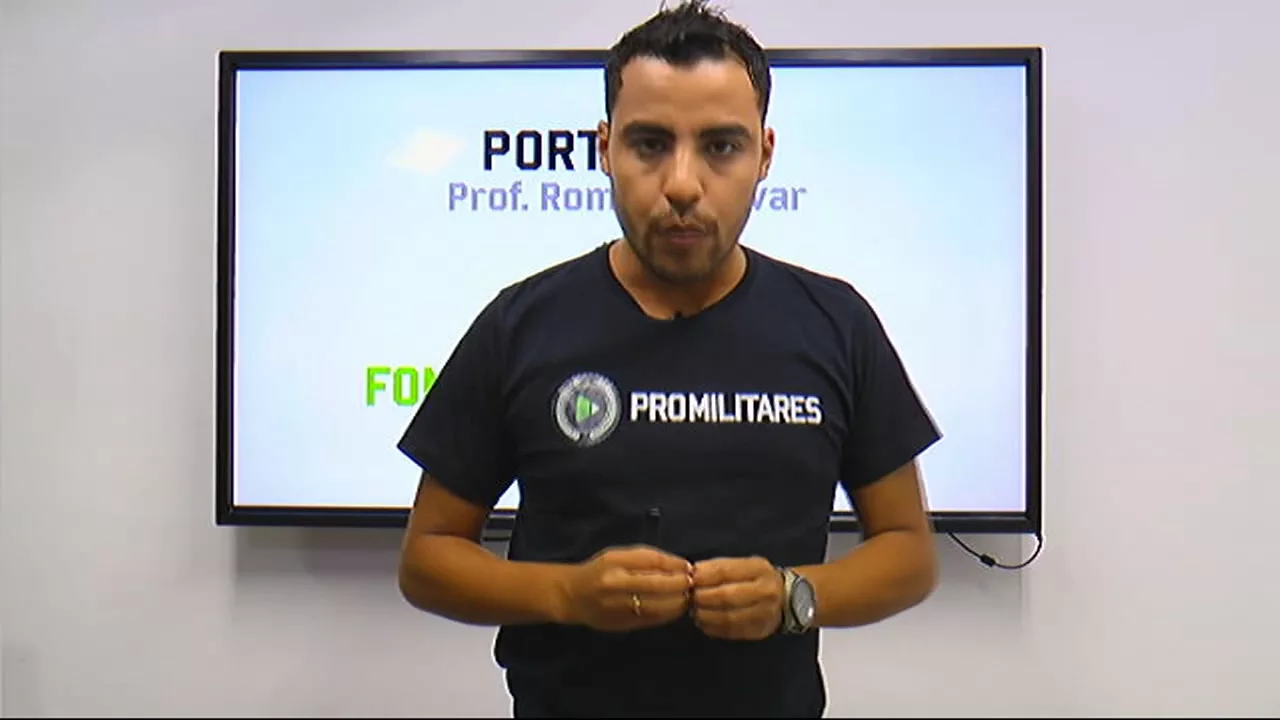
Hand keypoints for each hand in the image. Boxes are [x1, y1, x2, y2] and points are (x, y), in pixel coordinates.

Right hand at [561, 545, 691, 631]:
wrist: (573, 596)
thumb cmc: (601, 570)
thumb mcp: (620, 555)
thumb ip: (648, 559)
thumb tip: (682, 566)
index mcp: (615, 562)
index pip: (652, 561)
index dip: (675, 565)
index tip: (689, 568)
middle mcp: (615, 585)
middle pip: (657, 585)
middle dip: (680, 585)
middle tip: (693, 584)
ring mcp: (618, 607)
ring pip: (658, 606)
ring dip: (678, 602)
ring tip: (687, 598)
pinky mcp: (622, 624)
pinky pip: (652, 620)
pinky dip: (668, 615)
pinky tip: (675, 609)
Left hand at [690, 556, 784, 640]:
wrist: (788, 598)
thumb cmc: (757, 578)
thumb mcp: (745, 565)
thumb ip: (721, 568)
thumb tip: (693, 574)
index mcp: (759, 569)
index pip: (726, 571)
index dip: (704, 576)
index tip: (690, 579)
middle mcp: (765, 591)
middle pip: (727, 596)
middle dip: (703, 597)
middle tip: (691, 597)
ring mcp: (764, 614)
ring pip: (728, 617)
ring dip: (705, 615)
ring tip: (694, 611)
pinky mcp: (758, 631)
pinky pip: (731, 632)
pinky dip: (712, 628)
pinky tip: (703, 623)